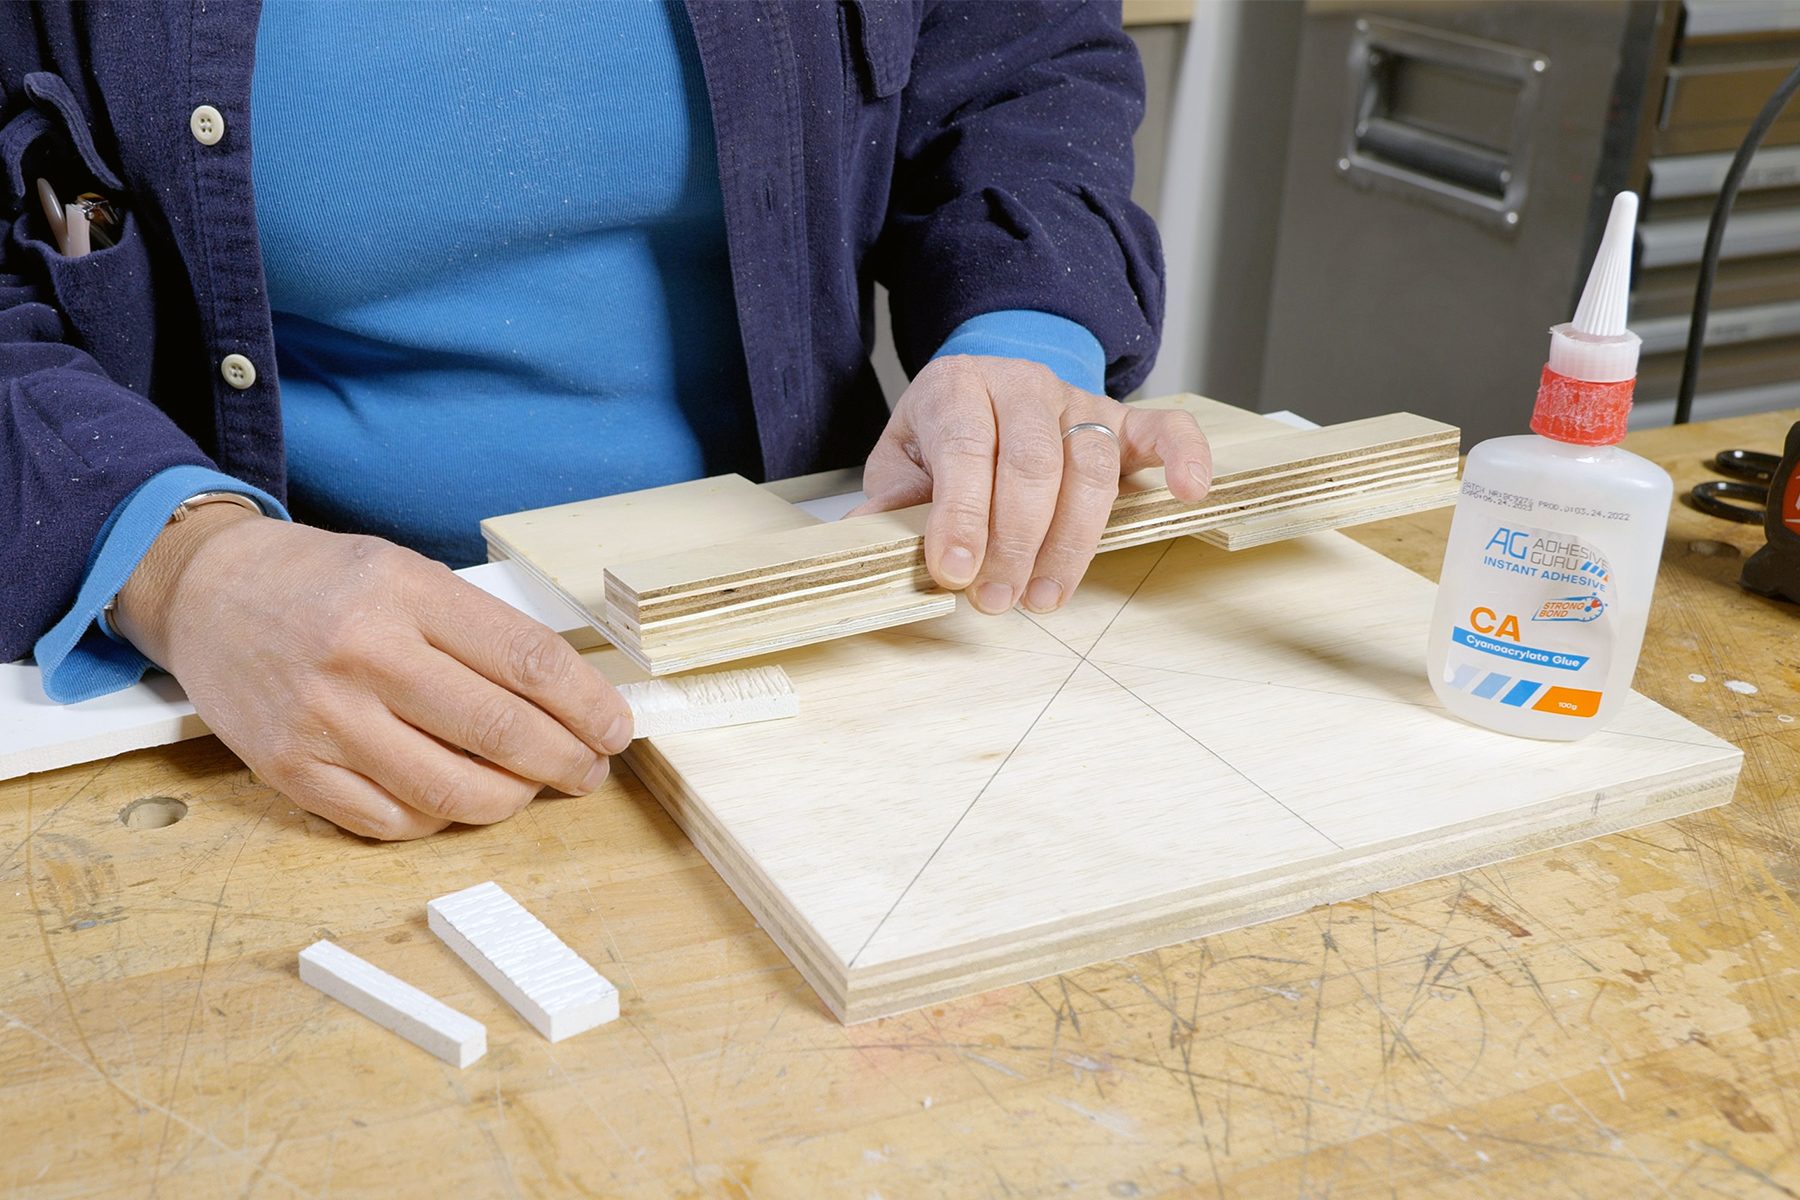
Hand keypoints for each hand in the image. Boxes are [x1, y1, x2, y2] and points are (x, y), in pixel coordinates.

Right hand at [112, 507, 632, 839]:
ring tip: (529, 787)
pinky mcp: (288, 769)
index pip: (527, 660)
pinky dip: (442, 819)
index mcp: (404, 593)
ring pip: (452, 791)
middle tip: (588, 770)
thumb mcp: (406, 572)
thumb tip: (570, 698)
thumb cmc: (323, 583)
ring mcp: (322, 718)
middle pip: (501, 731)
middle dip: (566, 761)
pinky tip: (457, 798)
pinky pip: (392, 822)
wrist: (206, 591)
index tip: (616, 729)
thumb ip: (480, 629)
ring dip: (511, 799)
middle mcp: (363, 654)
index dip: (588, 705)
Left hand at [853, 355, 1211, 613]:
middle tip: (996, 601)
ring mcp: (1078, 402)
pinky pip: (1164, 428)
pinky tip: (1189, 493)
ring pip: (1091, 467)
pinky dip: (1184, 457)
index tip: (954, 573)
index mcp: (957, 388)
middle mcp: (1021, 386)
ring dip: (1072, 542)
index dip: (961, 517)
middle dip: (1015, 543)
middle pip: (1034, 465)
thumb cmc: (942, 439)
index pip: (965, 452)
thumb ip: (892, 503)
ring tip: (1044, 597)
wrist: (986, 391)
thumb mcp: (900, 462)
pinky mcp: (1123, 420)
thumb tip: (866, 544)